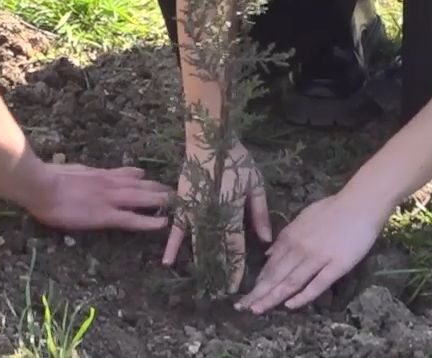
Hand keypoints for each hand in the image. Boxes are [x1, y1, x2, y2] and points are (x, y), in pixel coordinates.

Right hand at [25, 161, 172, 232]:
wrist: (41, 185)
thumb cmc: (48, 178)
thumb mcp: (72, 170)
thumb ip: (86, 173)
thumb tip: (90, 172)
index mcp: (99, 175)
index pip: (126, 175)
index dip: (141, 178)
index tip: (151, 179)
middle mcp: (110, 184)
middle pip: (141, 186)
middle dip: (158, 190)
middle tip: (176, 193)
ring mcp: (110, 199)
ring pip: (142, 199)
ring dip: (161, 202)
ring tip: (178, 205)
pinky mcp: (106, 215)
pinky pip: (132, 219)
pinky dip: (149, 221)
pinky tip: (162, 224)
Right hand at [162, 138, 271, 290]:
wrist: (209, 140)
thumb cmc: (236, 160)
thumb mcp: (256, 184)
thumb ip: (260, 214)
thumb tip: (265, 240)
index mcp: (231, 212)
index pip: (235, 247)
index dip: (237, 266)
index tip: (239, 285)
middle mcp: (211, 217)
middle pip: (216, 250)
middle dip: (220, 271)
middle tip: (222, 292)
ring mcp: (194, 213)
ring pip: (199, 244)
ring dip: (202, 263)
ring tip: (205, 283)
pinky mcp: (181, 206)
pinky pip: (176, 229)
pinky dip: (171, 245)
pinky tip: (166, 262)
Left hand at [236, 192, 386, 313]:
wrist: (360, 204)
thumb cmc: (333, 209)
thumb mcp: (303, 218)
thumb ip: (285, 237)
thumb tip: (268, 254)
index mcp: (291, 236)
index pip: (270, 263)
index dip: (259, 280)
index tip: (247, 294)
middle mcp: (300, 248)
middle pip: (276, 275)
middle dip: (259, 292)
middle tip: (243, 307)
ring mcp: (318, 258)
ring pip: (291, 282)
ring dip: (272, 297)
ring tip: (258, 309)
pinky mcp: (337, 266)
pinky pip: (317, 284)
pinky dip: (302, 296)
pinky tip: (289, 306)